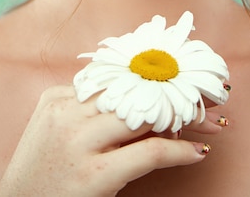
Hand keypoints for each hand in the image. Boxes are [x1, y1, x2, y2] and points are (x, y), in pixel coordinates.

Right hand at [0, 85, 226, 195]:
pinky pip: (149, 152)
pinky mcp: (93, 174)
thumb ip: (85, 108)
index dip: (154, 74)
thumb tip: (137, 96)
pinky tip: (197, 152)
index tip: (182, 75)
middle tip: (207, 92)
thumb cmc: (42, 175)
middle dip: (174, 90)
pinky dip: (179, 149)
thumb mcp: (53, 131)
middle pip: (133, 90)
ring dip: (183, 116)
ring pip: (144, 114)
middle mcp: (68, 113)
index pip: (117, 76)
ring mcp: (79, 142)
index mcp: (58, 97)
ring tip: (208, 120)